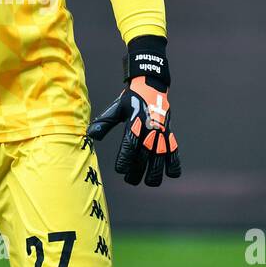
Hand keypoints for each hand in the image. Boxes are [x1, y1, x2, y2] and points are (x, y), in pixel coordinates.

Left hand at [86, 36, 181, 186]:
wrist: (151, 84)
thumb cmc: (131, 98)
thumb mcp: (116, 108)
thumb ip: (105, 122)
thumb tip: (90, 135)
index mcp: (135, 121)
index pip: (130, 144)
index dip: (125, 158)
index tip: (120, 169)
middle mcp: (149, 127)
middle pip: (145, 154)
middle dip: (138, 169)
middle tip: (130, 180)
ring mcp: (161, 131)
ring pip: (161, 155)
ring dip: (156, 171)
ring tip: (150, 182)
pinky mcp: (169, 132)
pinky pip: (174, 149)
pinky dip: (174, 161)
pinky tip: (171, 174)